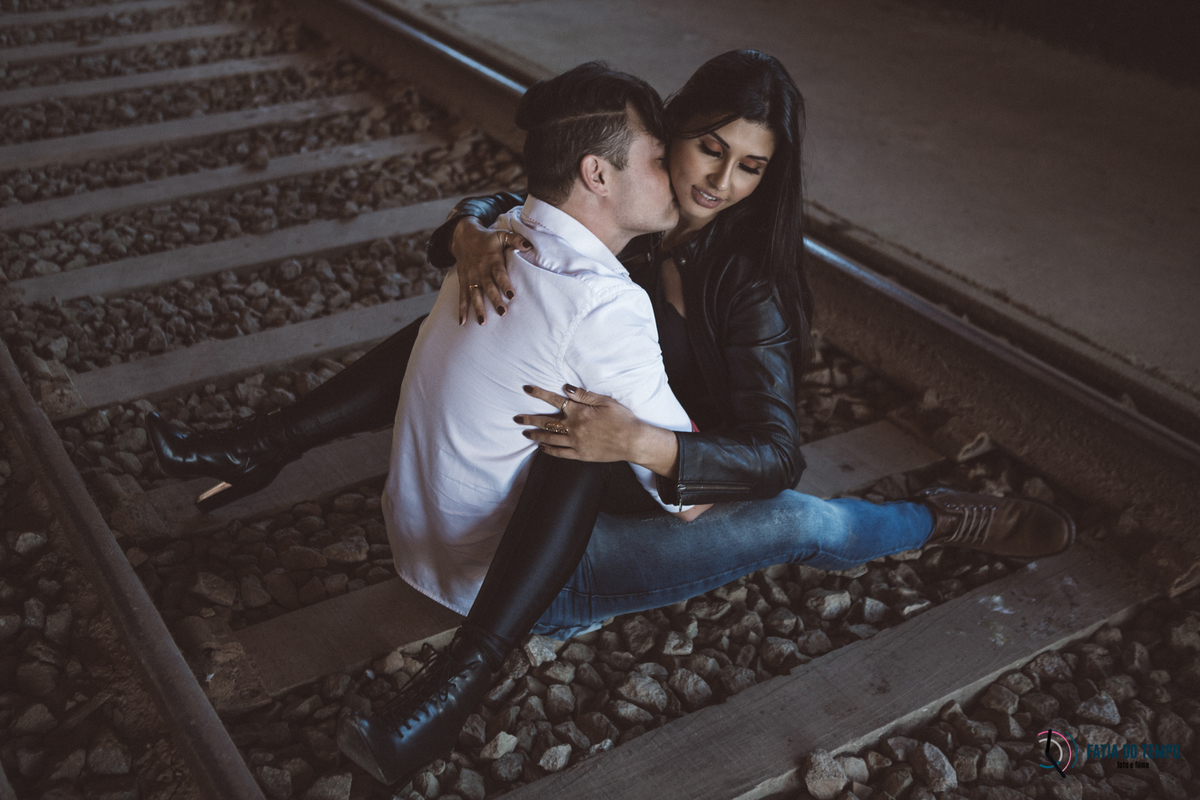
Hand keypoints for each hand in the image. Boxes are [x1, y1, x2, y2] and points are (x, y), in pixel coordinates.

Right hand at [452, 218, 530, 324]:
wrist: (463, 237)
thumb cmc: (488, 238)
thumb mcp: (502, 235)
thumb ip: (515, 240)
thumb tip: (528, 245)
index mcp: (492, 260)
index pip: (499, 273)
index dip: (505, 284)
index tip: (511, 295)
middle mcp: (480, 270)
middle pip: (488, 287)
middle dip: (494, 300)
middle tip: (502, 312)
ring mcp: (471, 277)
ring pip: (474, 294)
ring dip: (478, 308)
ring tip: (483, 322)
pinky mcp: (463, 281)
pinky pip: (462, 296)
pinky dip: (461, 309)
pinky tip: (463, 322)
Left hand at [516, 384, 680, 477]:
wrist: (633, 441)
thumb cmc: (622, 418)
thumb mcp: (605, 401)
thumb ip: (583, 395)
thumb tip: (566, 388)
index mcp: (579, 412)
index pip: (554, 400)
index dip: (539, 393)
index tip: (527, 389)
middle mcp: (573, 428)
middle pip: (546, 422)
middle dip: (529, 419)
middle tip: (516, 418)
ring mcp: (576, 443)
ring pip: (550, 439)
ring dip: (536, 436)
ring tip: (525, 433)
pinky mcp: (581, 455)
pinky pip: (560, 453)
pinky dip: (549, 451)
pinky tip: (542, 448)